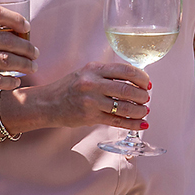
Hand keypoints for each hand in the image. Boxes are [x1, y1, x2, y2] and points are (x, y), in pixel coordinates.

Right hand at [25, 61, 152, 130]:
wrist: (47, 103)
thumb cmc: (69, 87)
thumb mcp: (86, 73)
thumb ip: (107, 74)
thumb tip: (134, 80)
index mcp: (94, 69)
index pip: (125, 70)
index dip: (141, 77)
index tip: (147, 83)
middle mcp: (92, 83)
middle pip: (127, 89)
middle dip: (142, 96)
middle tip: (146, 98)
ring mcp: (91, 101)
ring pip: (124, 107)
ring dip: (139, 111)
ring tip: (144, 111)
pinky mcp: (90, 117)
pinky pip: (116, 121)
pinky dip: (133, 124)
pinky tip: (142, 125)